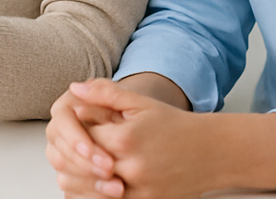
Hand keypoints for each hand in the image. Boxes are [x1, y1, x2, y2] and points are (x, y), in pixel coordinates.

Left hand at [47, 72, 192, 195]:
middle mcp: (130, 167)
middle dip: (70, 158)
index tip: (70, 128)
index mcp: (126, 138)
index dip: (72, 133)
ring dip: (76, 182)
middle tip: (64, 151)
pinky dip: (94, 197)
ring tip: (73, 170)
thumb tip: (75, 88)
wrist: (211, 152)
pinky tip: (91, 187)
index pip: (81, 138)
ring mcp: (137, 191)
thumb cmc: (175, 125)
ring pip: (90, 192)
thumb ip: (106, 93)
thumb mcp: (141, 103)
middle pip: (82, 168)